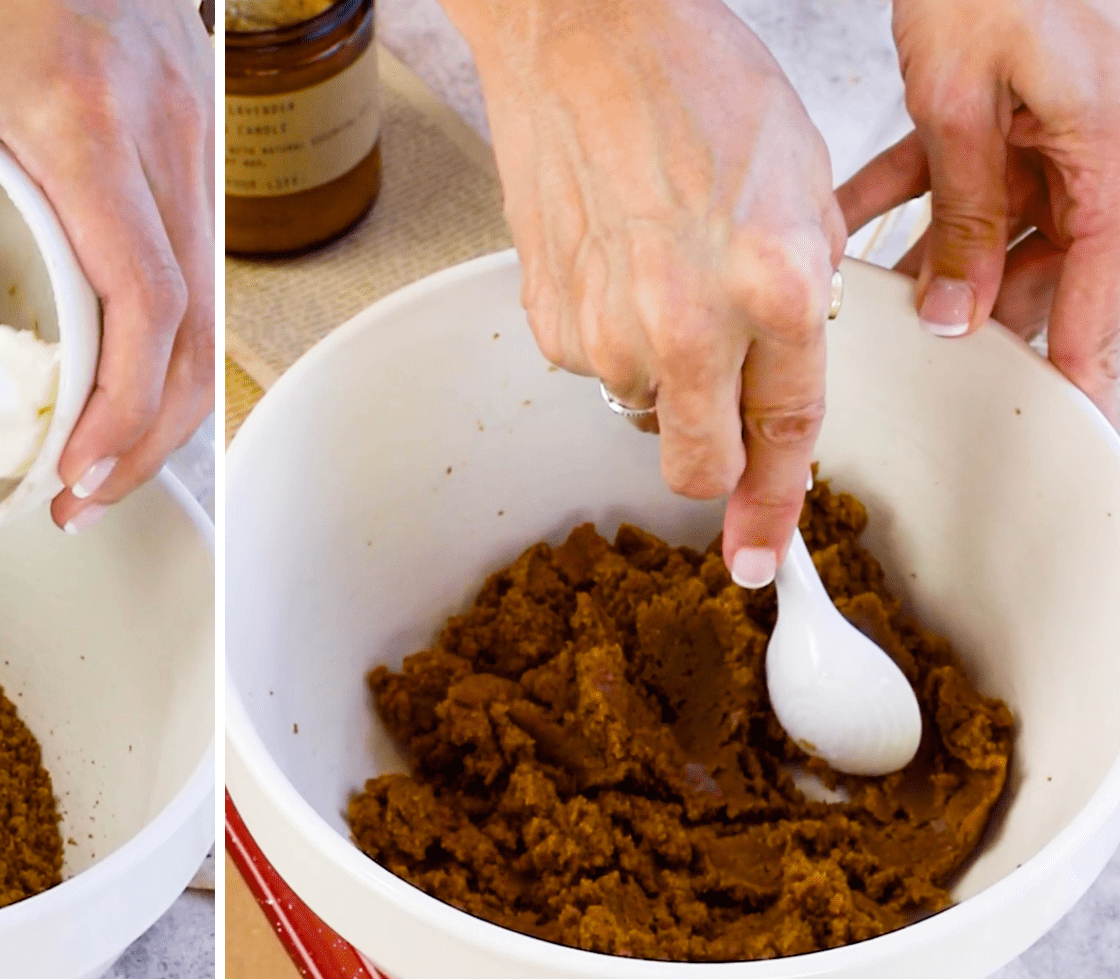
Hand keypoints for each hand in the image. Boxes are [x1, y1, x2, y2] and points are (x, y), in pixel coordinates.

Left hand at [0, 0, 213, 532]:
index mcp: (85, 126)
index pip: (141, 296)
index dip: (122, 404)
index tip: (75, 468)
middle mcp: (161, 139)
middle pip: (195, 327)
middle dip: (148, 435)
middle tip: (83, 495)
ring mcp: (194, 142)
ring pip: (210, 307)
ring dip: (164, 400)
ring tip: (101, 460)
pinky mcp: (198, 148)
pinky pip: (201, 269)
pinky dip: (169, 344)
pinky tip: (124, 381)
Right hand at [439, 0, 845, 584]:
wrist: (586, 38)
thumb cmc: (697, 86)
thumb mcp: (803, 185)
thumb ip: (804, 296)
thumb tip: (784, 373)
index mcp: (774, 289)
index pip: (785, 434)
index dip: (774, 507)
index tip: (762, 553)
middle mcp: (686, 325)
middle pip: (695, 467)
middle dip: (712, 467)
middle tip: (715, 429)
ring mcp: (605, 329)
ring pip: (640, 407)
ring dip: (659, 372)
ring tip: (661, 273)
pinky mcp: (548, 317)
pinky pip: (589, 363)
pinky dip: (608, 332)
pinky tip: (615, 259)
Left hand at [836, 0, 1119, 420]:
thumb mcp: (967, 105)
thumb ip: (965, 212)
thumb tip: (957, 311)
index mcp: (1110, 156)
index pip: (1102, 287)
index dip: (1083, 358)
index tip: (1070, 417)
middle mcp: (1092, 150)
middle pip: (1046, 263)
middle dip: (984, 309)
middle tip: (934, 360)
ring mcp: (1052, 132)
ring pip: (997, 225)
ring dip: (936, 259)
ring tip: (882, 304)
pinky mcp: (1008, 112)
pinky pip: (959, 175)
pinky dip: (906, 197)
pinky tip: (847, 229)